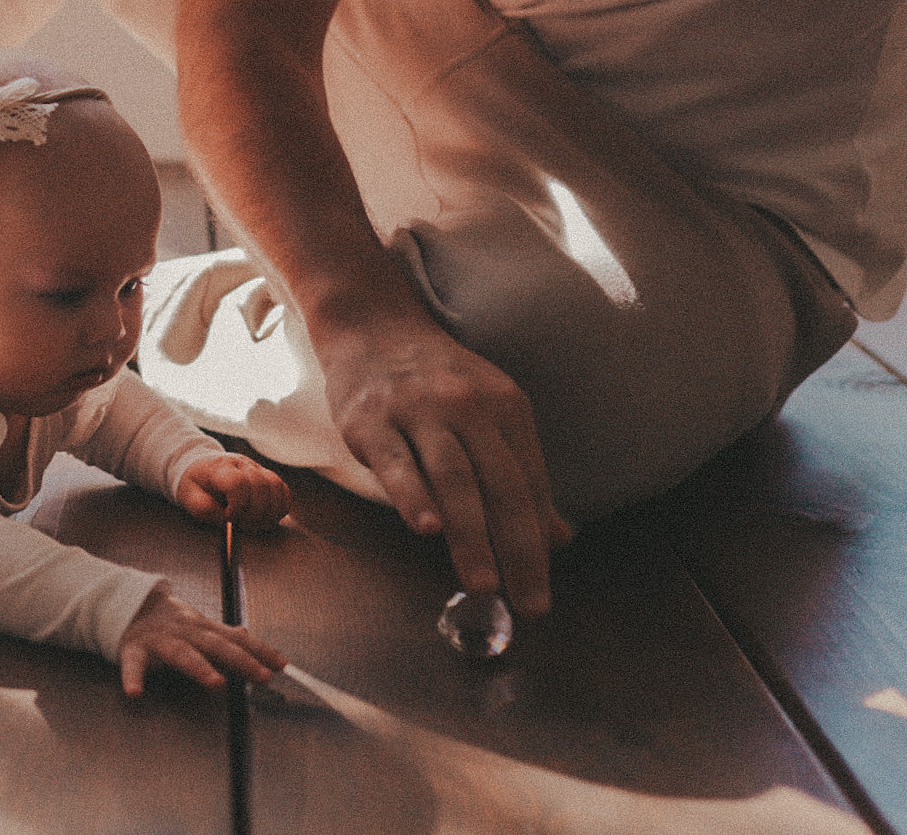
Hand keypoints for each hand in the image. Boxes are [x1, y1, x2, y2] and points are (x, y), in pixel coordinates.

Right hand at [118, 591, 285, 695]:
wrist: (126, 603)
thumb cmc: (168, 621)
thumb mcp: (197, 624)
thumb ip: (222, 633)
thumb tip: (248, 636)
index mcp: (201, 627)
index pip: (235, 639)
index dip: (259, 650)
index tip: (282, 665)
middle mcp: (184, 631)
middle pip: (215, 645)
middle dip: (240, 660)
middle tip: (263, 676)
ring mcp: (159, 640)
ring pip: (182, 653)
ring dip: (199, 667)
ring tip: (216, 683)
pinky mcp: (133, 649)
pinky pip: (133, 664)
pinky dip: (133, 677)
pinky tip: (136, 692)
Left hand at [175, 453, 289, 527]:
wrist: (199, 466)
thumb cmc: (195, 485)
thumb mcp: (190, 499)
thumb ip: (206, 510)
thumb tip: (227, 521)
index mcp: (219, 468)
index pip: (238, 483)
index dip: (238, 506)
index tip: (230, 518)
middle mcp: (241, 464)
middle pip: (260, 486)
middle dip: (255, 513)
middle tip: (244, 525)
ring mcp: (256, 468)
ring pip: (275, 486)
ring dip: (270, 512)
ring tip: (256, 524)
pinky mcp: (266, 475)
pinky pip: (283, 489)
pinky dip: (280, 507)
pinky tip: (268, 517)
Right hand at [314, 310, 571, 617]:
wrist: (372, 324)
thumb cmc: (435, 381)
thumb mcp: (489, 414)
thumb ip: (520, 475)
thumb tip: (558, 538)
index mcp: (505, 406)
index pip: (529, 485)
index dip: (537, 543)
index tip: (538, 593)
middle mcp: (467, 405)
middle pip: (500, 486)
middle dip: (517, 549)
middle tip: (528, 603)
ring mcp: (416, 409)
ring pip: (454, 478)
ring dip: (471, 535)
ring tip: (484, 584)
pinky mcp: (369, 418)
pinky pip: (396, 461)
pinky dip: (413, 494)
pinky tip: (426, 528)